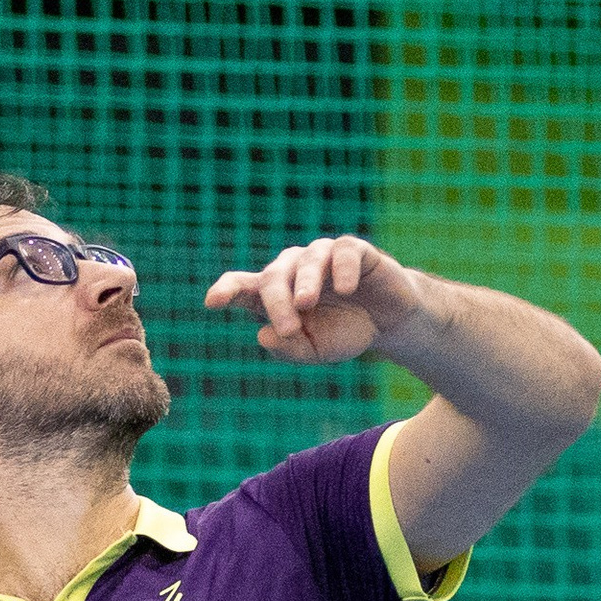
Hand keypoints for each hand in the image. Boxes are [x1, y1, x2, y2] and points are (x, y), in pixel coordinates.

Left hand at [202, 233, 428, 366]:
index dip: (226, 290)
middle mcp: (293, 270)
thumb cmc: (344, 332)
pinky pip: (342, 252)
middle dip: (276, 302)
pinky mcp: (352, 249)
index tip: (213, 302)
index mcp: (275, 295)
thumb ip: (290, 349)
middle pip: (273, 277)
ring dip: (303, 283)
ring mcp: (321, 256)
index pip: (242, 286)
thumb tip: (263, 334)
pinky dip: (341, 269)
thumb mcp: (316, 351)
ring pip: (305, 261)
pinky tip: (345, 288)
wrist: (387, 323)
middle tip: (289, 328)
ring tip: (305, 304)